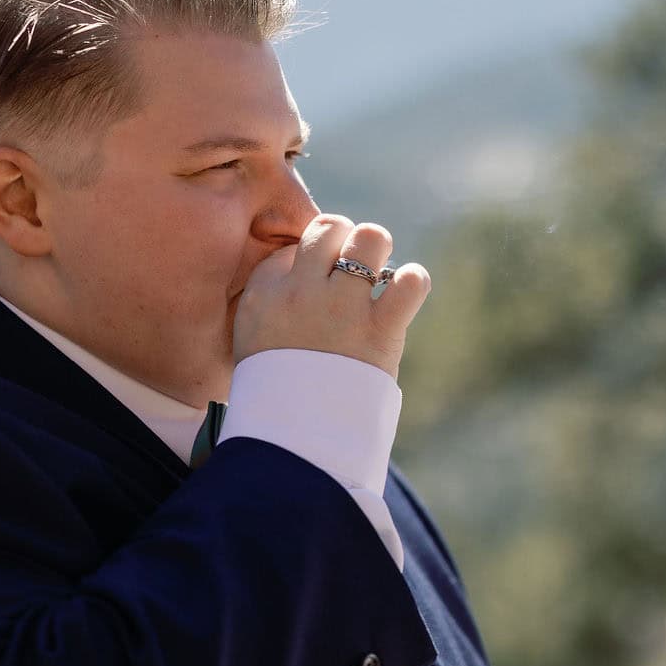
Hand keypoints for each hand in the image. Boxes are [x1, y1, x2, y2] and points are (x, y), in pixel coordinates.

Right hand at [232, 214, 429, 378]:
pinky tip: (404, 294)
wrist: (296, 438)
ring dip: (379, 250)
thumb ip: (274, 295)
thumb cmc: (278, 387)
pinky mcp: (379, 331)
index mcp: (264, 290)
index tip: (320, 281)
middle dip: (347, 239)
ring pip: (370, 238)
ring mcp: (341, 308)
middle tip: (353, 268)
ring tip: (378, 274)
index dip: (315, 257)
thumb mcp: (253, 335)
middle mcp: (301, 290)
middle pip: (330, 226)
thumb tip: (304, 260)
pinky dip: (412, 281)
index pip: (297, 243)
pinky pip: (409, 282)